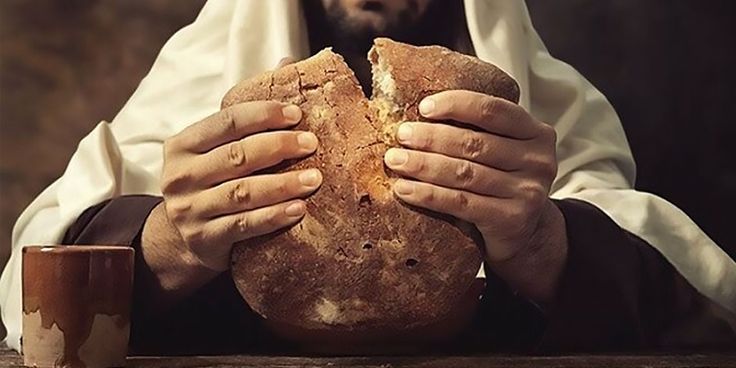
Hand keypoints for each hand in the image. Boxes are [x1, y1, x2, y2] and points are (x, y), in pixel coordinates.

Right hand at [146, 101, 320, 274]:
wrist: (181, 239)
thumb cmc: (208, 187)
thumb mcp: (209, 157)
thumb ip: (236, 136)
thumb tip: (294, 114)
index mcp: (183, 146)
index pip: (226, 122)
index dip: (263, 115)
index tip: (295, 114)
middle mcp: (181, 176)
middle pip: (236, 155)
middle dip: (278, 146)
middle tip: (310, 144)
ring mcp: (190, 210)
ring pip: (242, 192)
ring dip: (282, 183)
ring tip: (313, 178)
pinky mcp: (204, 238)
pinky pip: (244, 224)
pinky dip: (274, 215)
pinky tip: (298, 208)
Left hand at [383, 90, 566, 301]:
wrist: (526, 234)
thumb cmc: (504, 185)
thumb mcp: (503, 151)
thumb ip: (478, 132)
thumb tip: (419, 115)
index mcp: (536, 133)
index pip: (494, 110)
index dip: (457, 104)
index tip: (424, 107)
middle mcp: (538, 160)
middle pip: (474, 143)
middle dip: (431, 137)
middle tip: (402, 135)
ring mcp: (527, 191)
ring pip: (464, 173)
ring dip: (423, 165)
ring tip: (395, 160)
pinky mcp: (511, 219)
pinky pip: (460, 202)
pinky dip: (428, 194)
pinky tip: (405, 188)